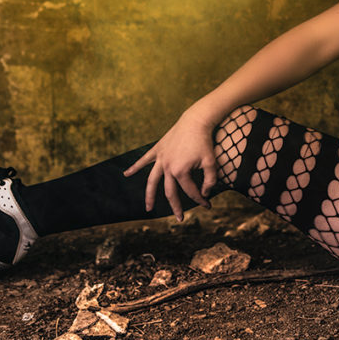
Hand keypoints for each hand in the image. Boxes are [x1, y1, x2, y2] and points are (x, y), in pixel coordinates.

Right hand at [122, 105, 222, 220]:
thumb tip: (204, 193)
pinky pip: (144, 160)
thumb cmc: (205, 142)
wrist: (196, 121)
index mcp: (180, 172)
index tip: (208, 204)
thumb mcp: (212, 162)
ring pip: (152, 181)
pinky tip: (126, 174)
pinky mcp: (157, 150)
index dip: (201, 199)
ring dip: (150, 196)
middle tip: (181, 219)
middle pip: (170, 192)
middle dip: (176, 207)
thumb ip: (210, 180)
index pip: (191, 191)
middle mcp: (167, 167)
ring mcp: (161, 159)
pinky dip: (135, 167)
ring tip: (148, 208)